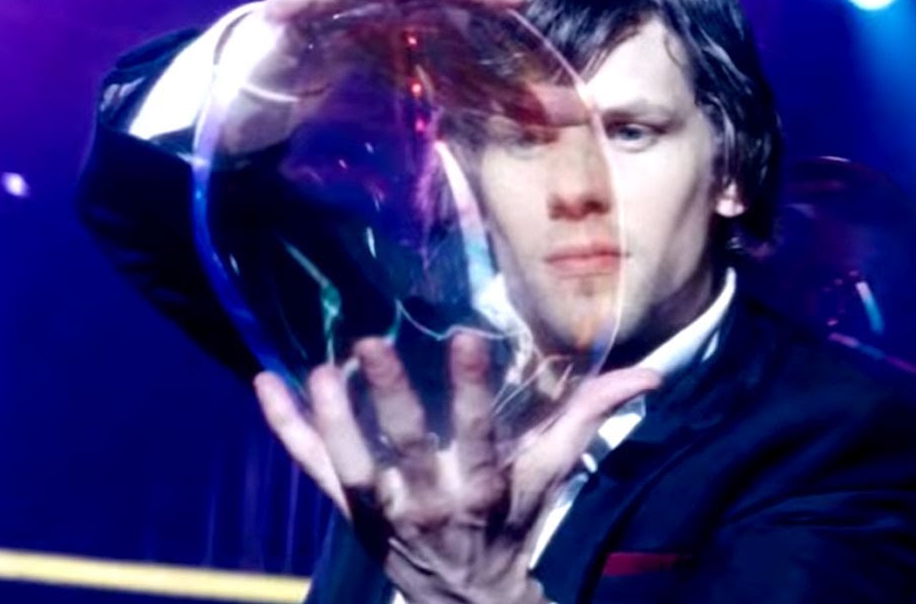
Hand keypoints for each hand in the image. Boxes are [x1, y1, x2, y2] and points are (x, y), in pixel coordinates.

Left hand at [254, 334, 659, 602]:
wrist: (463, 594)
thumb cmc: (512, 522)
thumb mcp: (552, 474)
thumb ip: (591, 417)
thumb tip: (653, 375)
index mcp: (483, 489)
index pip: (480, 437)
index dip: (474, 392)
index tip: (469, 338)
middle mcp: (429, 502)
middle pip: (407, 450)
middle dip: (389, 400)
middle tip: (368, 344)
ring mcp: (382, 510)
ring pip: (350, 466)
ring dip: (328, 421)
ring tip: (315, 371)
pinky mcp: (348, 511)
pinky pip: (311, 469)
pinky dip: (285, 430)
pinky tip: (262, 383)